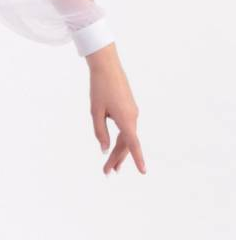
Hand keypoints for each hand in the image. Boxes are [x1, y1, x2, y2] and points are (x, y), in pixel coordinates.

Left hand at [86, 46, 145, 174]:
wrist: (107, 66)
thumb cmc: (99, 88)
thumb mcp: (95, 112)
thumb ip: (100, 132)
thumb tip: (105, 150)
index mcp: (125, 119)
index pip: (133, 144)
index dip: (138, 159)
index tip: (143, 171)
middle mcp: (133, 117)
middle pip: (126, 144)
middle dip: (117, 159)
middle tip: (107, 173)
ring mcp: (132, 112)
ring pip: (126, 137)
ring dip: (119, 152)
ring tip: (112, 167)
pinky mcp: (129, 108)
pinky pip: (126, 129)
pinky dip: (120, 140)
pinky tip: (115, 147)